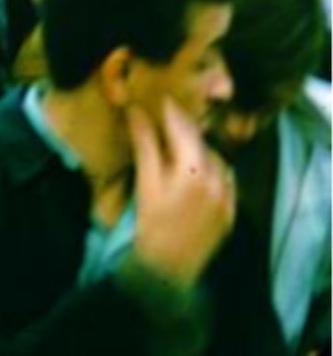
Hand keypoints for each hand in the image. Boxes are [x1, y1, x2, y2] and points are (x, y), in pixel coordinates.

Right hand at [130, 101, 235, 288]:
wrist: (169, 268)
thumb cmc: (150, 223)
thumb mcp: (145, 182)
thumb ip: (144, 144)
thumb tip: (136, 112)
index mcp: (193, 168)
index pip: (183, 129)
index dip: (171, 111)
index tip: (161, 97)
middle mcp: (217, 178)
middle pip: (200, 142)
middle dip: (184, 127)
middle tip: (168, 114)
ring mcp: (227, 195)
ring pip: (215, 159)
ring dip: (199, 147)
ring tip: (181, 142)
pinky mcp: (230, 210)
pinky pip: (224, 180)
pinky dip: (211, 169)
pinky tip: (196, 171)